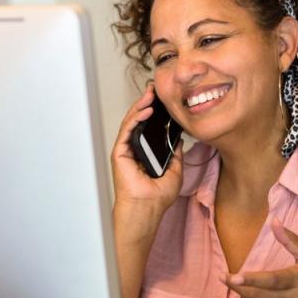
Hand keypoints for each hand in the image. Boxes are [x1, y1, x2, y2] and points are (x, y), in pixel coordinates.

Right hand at [110, 84, 182, 212]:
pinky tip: (146, 110)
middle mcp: (134, 149)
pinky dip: (135, 118)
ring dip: (141, 106)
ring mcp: (126, 150)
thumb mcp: (175, 170)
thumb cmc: (157, 196)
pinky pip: (127, 130)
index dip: (155, 112)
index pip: (149, 127)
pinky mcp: (119, 152)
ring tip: (151, 94)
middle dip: (147, 103)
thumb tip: (178, 138)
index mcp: (146, 153)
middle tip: (155, 89)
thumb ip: (175, 153)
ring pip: (132, 122)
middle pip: (139, 120)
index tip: (163, 99)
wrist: (147, 208)